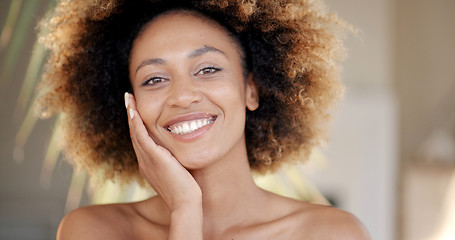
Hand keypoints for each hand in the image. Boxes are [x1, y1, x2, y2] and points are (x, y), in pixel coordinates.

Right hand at [124, 93, 201, 210]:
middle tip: (129, 99)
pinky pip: (141, 137)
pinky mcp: (153, 159)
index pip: (141, 141)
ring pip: (135, 133)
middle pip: (135, 134)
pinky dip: (136, 124)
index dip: (137, 125)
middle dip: (131, 115)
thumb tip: (180, 154)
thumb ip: (174, 162)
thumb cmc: (186, 191)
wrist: (185, 204)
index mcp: (149, 165)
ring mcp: (147, 160)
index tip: (136, 111)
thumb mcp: (177, 172)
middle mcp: (144, 162)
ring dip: (131, 114)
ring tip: (129, 99)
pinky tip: (134, 111)